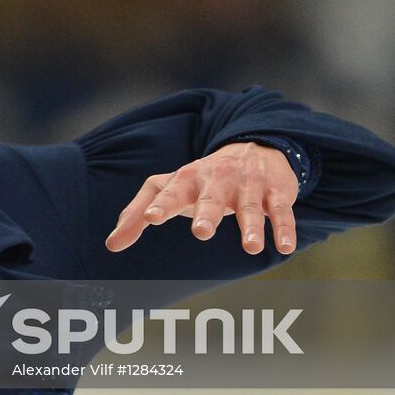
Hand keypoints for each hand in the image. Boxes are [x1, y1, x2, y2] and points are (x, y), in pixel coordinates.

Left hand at [104, 142, 299, 255]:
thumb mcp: (169, 189)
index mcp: (187, 179)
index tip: (152, 219)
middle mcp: (218, 180)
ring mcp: (248, 185)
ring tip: (249, 247)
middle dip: (207, 214)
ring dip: (250, 226)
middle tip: (201, 232)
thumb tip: (111, 245)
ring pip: (250, 207)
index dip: (161, 205)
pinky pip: (281, 211)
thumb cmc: (201, 179)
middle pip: (212, 199)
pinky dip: (283, 228)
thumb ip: (137, 214)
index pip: (171, 192)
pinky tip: (283, 246)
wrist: (255, 148)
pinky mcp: (276, 192)